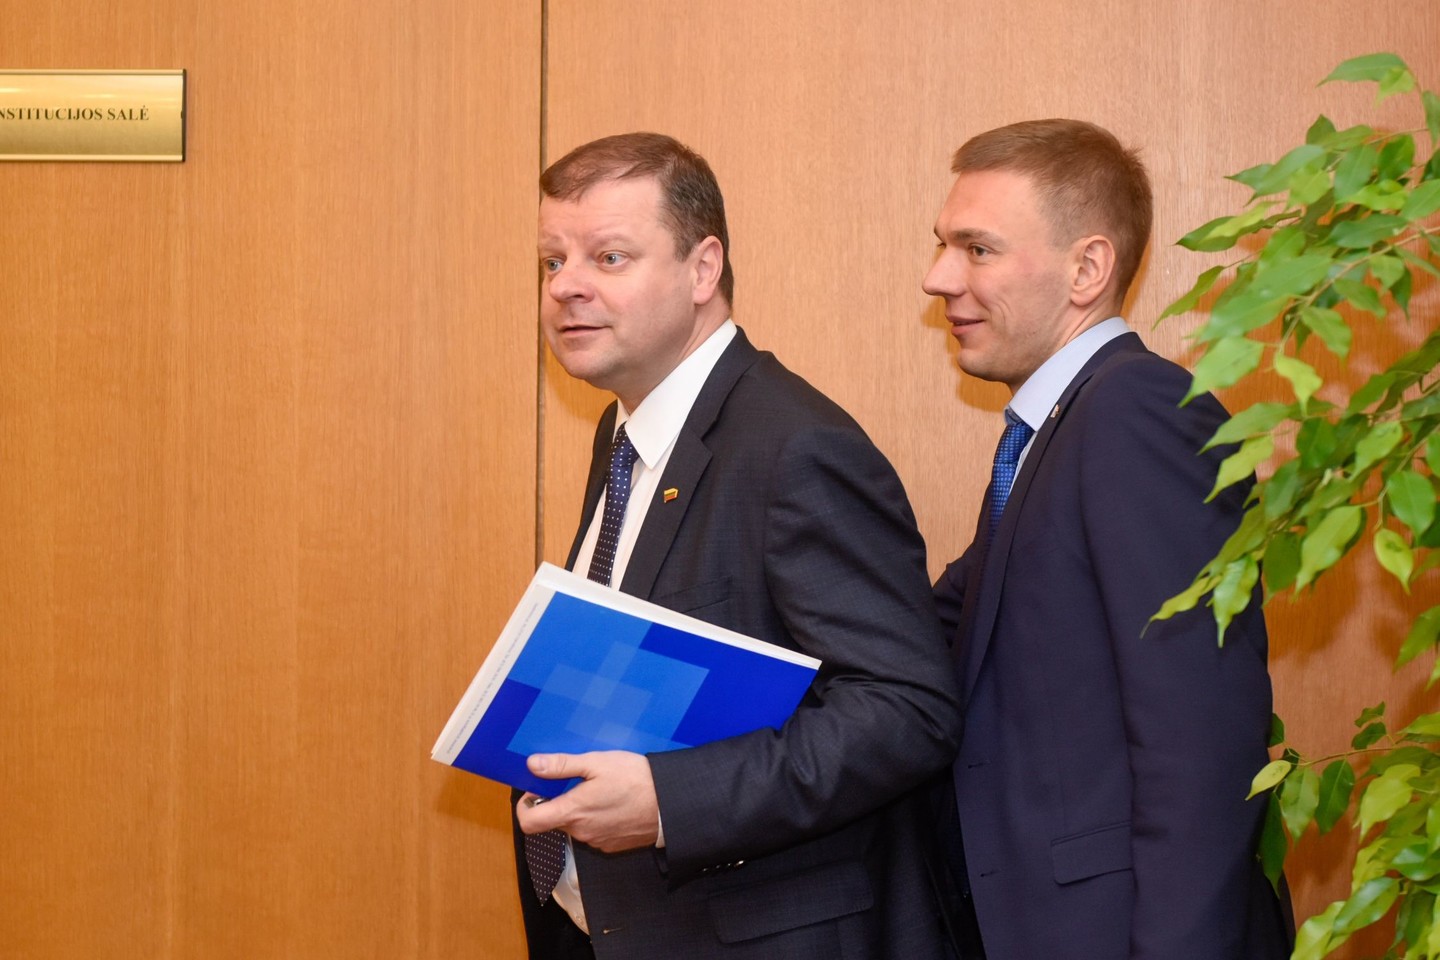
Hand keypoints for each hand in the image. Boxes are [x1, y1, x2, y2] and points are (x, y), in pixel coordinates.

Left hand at [515, 751, 659, 852]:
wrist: (670, 805)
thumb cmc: (636, 780)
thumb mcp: (597, 763)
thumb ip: (562, 765)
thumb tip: (533, 765)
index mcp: (572, 811)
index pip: (529, 823)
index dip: (524, 807)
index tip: (534, 791)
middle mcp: (580, 832)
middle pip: (553, 821)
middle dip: (558, 801)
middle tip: (576, 781)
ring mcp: (596, 841)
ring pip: (574, 826)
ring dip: (579, 810)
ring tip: (599, 789)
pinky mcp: (611, 845)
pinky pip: (592, 832)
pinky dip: (595, 819)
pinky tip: (612, 803)